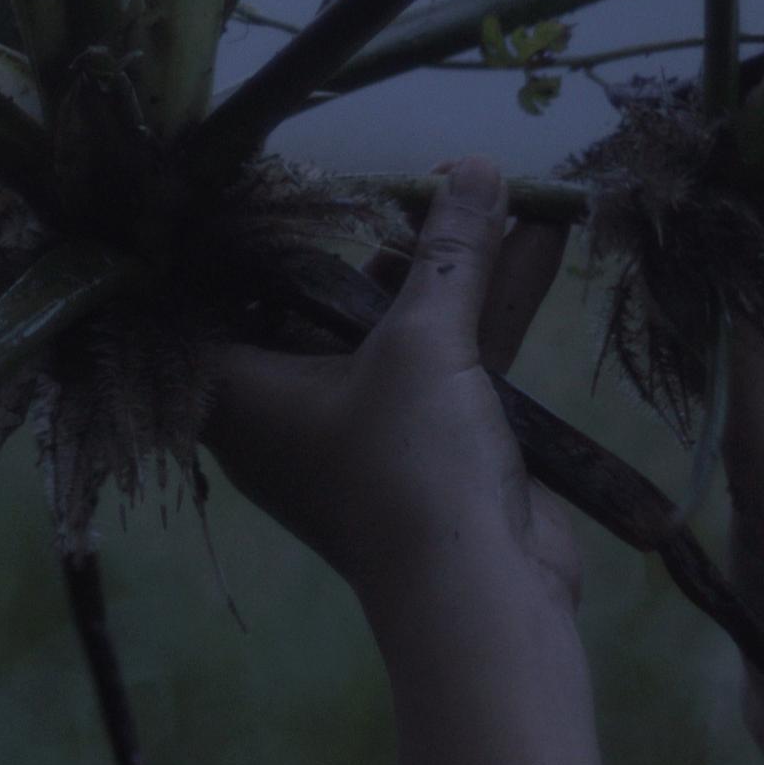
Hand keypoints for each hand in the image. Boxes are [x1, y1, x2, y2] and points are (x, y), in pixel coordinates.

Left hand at [202, 157, 578, 615]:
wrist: (481, 596)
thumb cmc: (409, 470)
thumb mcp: (422, 343)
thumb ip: (448, 253)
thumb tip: (476, 168)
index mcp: (243, 392)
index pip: (222, 298)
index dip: (253, 239)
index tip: (287, 182)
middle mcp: (292, 407)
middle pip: (328, 299)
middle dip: (388, 233)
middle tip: (428, 174)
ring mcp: (365, 425)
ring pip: (405, 322)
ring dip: (457, 261)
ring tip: (498, 184)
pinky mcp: (433, 440)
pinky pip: (453, 353)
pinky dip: (491, 302)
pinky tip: (541, 237)